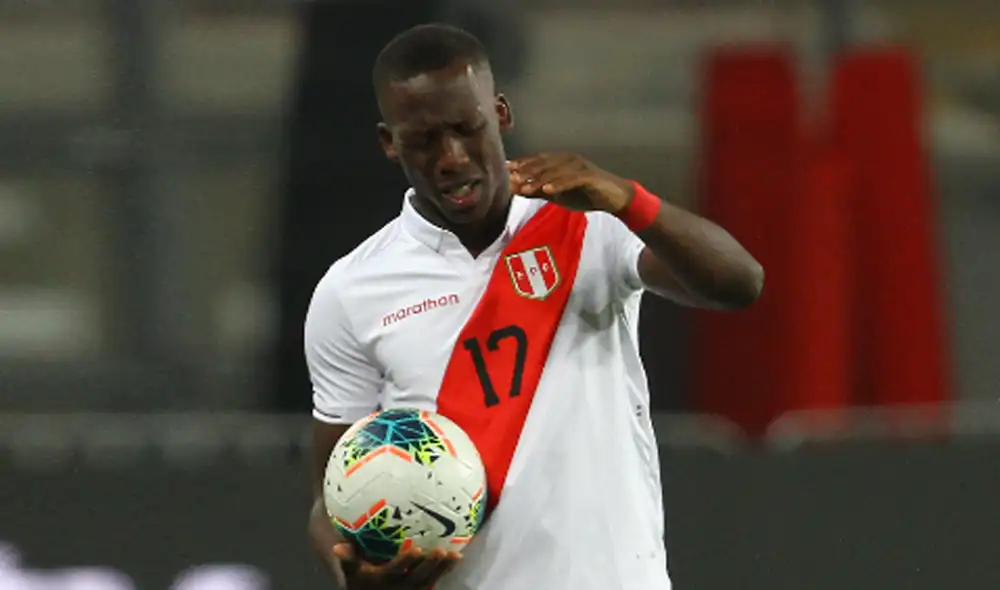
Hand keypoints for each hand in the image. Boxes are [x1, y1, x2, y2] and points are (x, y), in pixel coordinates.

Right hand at [332, 542, 460, 589]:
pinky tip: (456, 558)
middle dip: (429, 567)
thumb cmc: (358, 575)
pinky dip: (444, 572)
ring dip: (442, 570)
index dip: (404, 563)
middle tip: (441, 551)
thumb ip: (347, 557)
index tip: (415, 549)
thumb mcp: (350, 569)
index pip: (393, 573)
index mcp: (379, 581)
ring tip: (456, 555)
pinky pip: (433, 583)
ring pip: (428, 583)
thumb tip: (338, 547)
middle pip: (415, 579)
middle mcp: (396, 589)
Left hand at [507, 153, 634, 213]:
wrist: (614, 198)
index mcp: (560, 161)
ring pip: (555, 171)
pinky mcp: (590, 176)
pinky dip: (559, 184)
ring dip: (539, 179)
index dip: (521, 164)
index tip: (505, 169)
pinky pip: (572, 179)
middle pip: (544, 163)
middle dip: (526, 171)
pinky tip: (547, 190)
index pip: (537, 160)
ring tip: (524, 187)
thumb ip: (537, 190)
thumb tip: (515, 188)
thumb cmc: (585, 194)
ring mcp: (579, 166)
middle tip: (511, 178)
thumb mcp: (557, 195)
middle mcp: (568, 159)